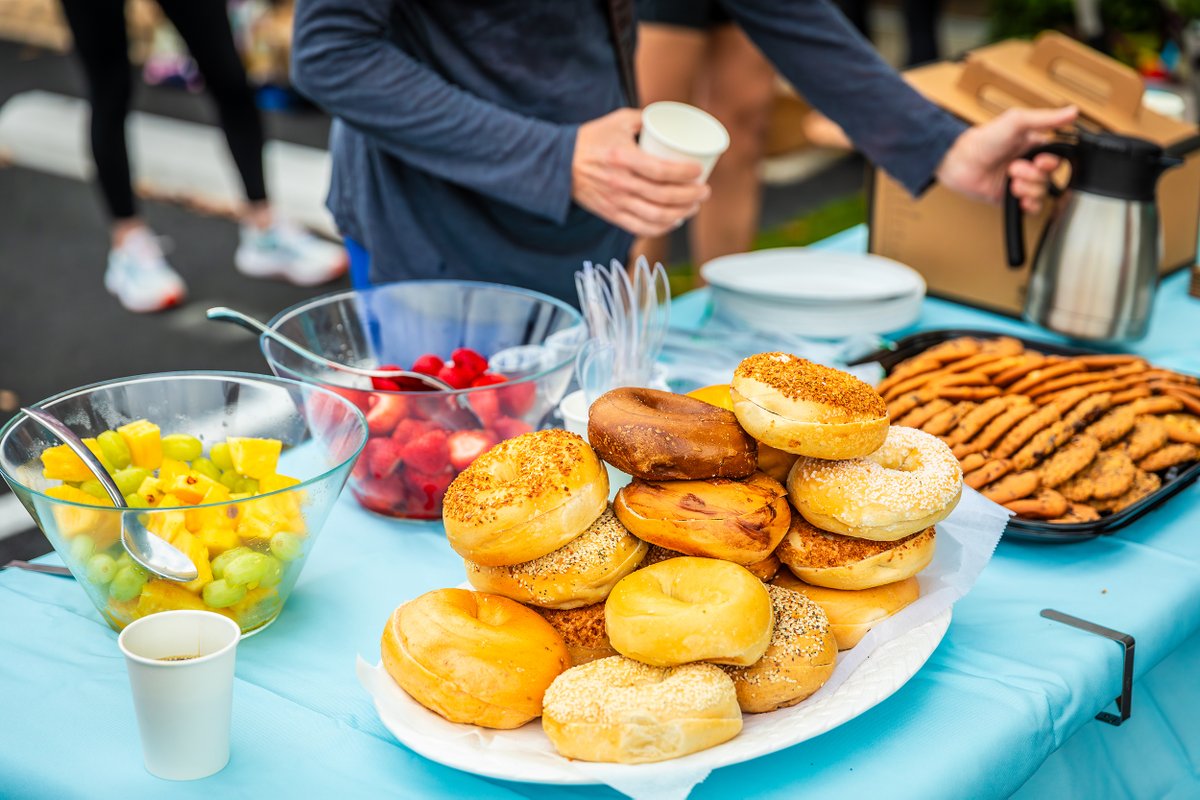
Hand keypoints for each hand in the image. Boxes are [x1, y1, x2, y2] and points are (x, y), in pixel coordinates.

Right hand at [572, 108, 710, 235]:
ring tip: (694, 206)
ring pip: (656, 216)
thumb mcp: (619, 120)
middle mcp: (620, 183)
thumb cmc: (592, 139)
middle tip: (704, 190)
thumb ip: (647, 119)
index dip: (685, 174)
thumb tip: (674, 122)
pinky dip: (662, 228)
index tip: (700, 171)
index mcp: (623, 158)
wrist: (559, 163)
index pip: (661, 170)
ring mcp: (615, 202)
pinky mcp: (611, 214)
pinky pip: (641, 228)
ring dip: (681, 214)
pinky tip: (674, 221)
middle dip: (691, 196)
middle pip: (664, 196)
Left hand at [935, 106, 1077, 213]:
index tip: (1039, 161)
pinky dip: (1029, 205)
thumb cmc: (983, 140)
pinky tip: (1019, 199)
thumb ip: (1046, 118)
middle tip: (1013, 169)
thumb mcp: (1017, 122)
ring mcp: (1020, 182)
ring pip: (1042, 193)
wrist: (960, 163)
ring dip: (1028, 189)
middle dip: (1033, 176)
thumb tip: (1073, 111)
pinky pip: (1032, 207)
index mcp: (1034, 146)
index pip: (1058, 159)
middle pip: (1050, 178)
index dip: (1051, 163)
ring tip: (1010, 182)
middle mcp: (1029, 164)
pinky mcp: (1011, 198)